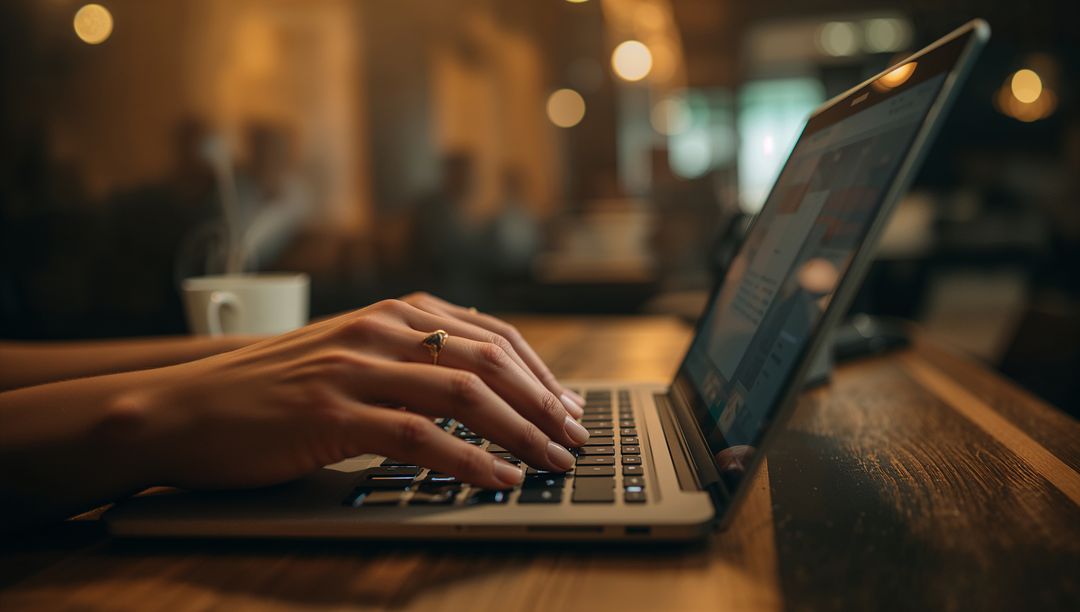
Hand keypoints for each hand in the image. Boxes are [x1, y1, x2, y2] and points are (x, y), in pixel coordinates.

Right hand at [126, 297, 588, 491]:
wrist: (186, 407)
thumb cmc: (273, 390)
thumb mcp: (350, 356)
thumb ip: (410, 358)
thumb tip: (482, 381)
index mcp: (393, 314)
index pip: (492, 334)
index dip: (541, 372)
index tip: (570, 406)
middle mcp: (381, 330)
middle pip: (490, 360)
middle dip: (545, 402)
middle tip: (576, 438)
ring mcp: (356, 369)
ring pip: (465, 393)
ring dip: (521, 431)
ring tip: (553, 461)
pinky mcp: (332, 414)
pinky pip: (420, 437)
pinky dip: (471, 460)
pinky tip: (499, 479)